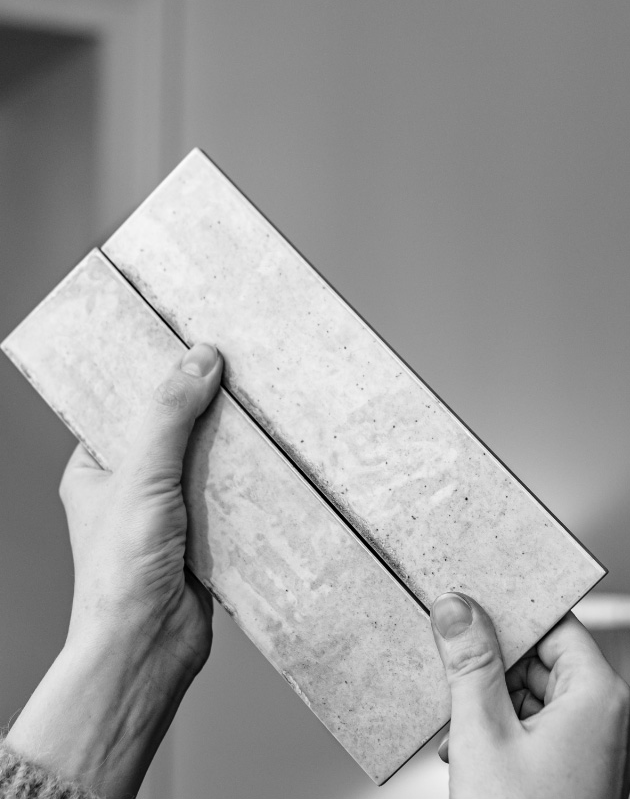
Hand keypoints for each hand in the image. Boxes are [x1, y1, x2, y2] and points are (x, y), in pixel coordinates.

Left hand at [5, 343, 222, 797]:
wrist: (147, 649)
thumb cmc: (121, 570)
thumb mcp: (141, 477)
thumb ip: (169, 417)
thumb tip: (200, 359)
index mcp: (97, 468)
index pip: (126, 406)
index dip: (156, 375)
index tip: (190, 343)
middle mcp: (131, 487)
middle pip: (172, 430)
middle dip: (203, 404)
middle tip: (237, 364)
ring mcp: (169, 512)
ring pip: (205, 461)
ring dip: (231, 442)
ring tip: (262, 399)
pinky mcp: (204, 535)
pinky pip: (230, 495)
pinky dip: (249, 479)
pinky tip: (273, 454)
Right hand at [430, 592, 629, 798]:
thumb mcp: (482, 733)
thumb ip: (470, 663)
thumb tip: (458, 609)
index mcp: (597, 696)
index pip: (555, 624)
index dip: (512, 613)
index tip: (473, 605)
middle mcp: (604, 718)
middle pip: (541, 660)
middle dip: (492, 668)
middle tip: (453, 672)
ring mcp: (591, 747)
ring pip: (533, 695)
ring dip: (489, 703)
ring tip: (458, 727)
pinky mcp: (574, 770)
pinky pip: (535, 728)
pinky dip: (500, 730)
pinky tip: (467, 748)